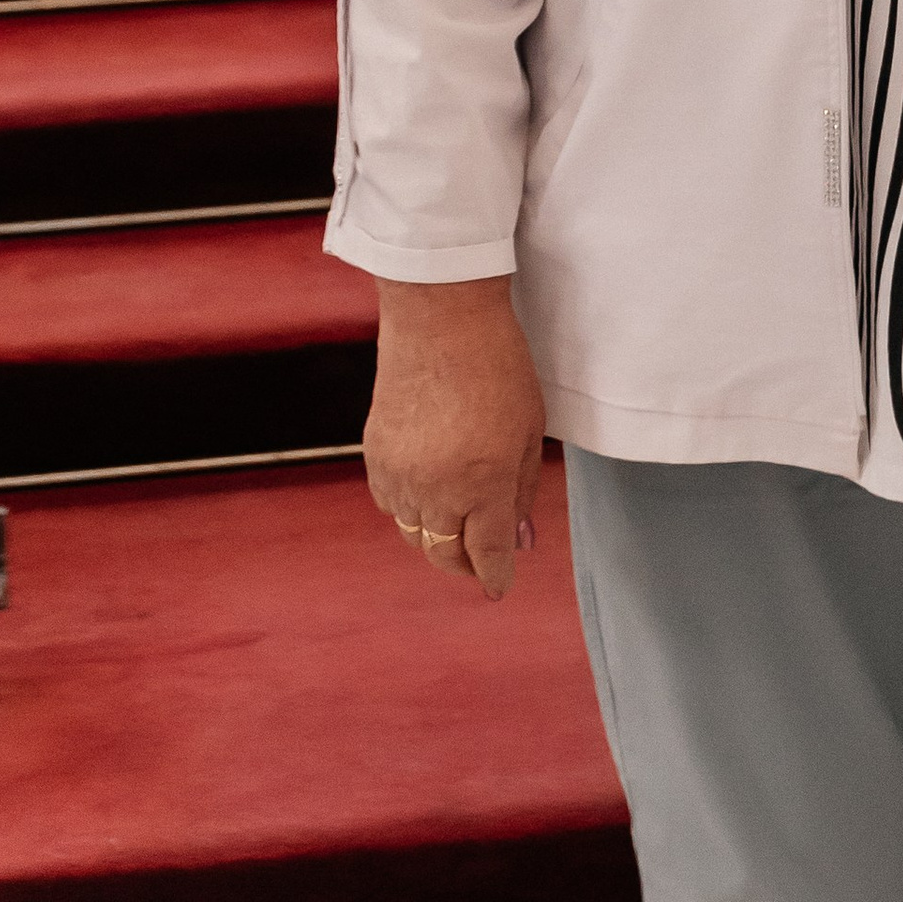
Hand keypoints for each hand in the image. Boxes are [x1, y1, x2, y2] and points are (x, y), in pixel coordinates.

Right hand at [364, 276, 546, 600]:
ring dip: (438, 537)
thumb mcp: (527, 427)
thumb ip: (522, 489)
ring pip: (415, 534)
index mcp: (484, 482)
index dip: (496, 575)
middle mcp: (437, 488)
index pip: (487, 552)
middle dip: (466, 563)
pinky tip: (429, 492)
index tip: (500, 586)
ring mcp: (401, 475)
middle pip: (445, 554)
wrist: (440, 315)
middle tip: (482, 560)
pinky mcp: (375, 457)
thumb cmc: (497, 364)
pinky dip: (411, 509)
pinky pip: (392, 505)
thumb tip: (519, 541)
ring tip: (459, 522)